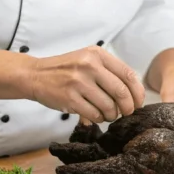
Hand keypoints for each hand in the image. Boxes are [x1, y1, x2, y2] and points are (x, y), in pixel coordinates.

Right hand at [27, 46, 145, 122]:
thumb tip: (134, 93)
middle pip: (121, 92)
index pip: (128, 74)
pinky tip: (94, 115)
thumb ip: (109, 71)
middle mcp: (89, 66)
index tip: (138, 103)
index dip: (138, 92)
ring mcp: (78, 82)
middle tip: (126, 113)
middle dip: (128, 107)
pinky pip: (94, 114)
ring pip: (108, 106)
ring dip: (111, 115)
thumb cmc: (66, 69)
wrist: (35, 75)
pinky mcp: (69, 98)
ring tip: (107, 114)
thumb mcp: (88, 60)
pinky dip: (98, 118)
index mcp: (97, 54)